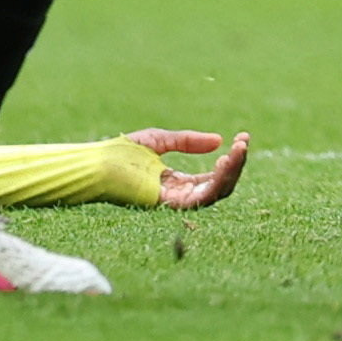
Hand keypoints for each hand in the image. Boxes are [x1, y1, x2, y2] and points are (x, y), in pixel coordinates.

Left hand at [120, 127, 248, 209]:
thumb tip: (219, 141)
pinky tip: (223, 162)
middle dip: (236, 166)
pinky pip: (200, 198)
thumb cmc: (120, 152)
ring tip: (238, 150)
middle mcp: (179, 194)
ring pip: (214, 194)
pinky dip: (216, 182)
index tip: (242, 138)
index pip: (212, 178)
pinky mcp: (168, 202)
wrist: (97, 163)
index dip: (230, 160)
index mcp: (177, 183)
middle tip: (244, 142)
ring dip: (231, 173)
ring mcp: (174, 200)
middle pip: (219, 187)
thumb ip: (188, 141)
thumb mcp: (161, 140)